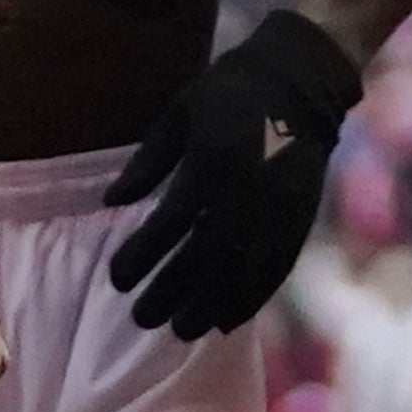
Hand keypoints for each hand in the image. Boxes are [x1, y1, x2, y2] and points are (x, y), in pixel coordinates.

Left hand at [102, 8, 362, 336]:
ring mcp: (277, 211)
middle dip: (169, 293)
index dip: (140, 256)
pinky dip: (249, 300)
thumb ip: (146, 162)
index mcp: (211, 161)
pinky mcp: (299, 221)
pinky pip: (274, 270)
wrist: (300, 82)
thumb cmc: (228, 93)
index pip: (169, 224)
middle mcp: (246, 193)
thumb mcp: (178, 114)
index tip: (117, 278)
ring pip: (240, 272)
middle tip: (141, 317)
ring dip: (208, 306)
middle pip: (203, 258)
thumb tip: (111, 202)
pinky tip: (225, 320)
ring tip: (181, 329)